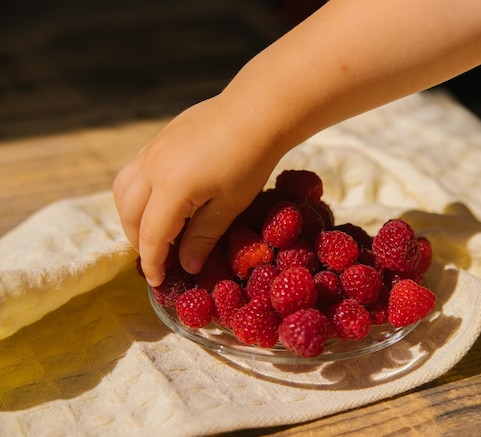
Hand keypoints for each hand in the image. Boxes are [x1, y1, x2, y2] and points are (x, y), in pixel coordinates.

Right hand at [113, 95, 282, 286]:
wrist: (257, 110)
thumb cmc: (252, 159)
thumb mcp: (231, 204)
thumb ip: (203, 236)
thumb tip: (187, 266)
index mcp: (171, 187)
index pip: (151, 235)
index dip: (152, 263)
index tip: (158, 282)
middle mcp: (152, 167)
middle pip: (129, 214)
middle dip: (139, 242)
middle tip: (158, 259)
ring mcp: (152, 149)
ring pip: (123, 190)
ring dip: (131, 216)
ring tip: (154, 232)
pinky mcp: (158, 138)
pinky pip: (133, 170)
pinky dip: (137, 193)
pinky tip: (158, 201)